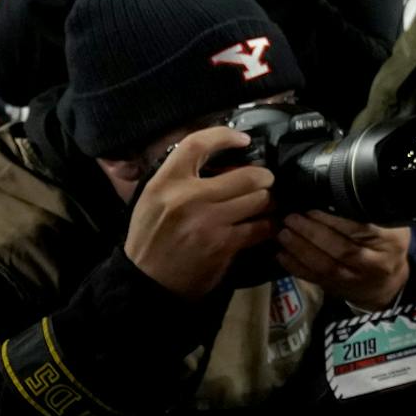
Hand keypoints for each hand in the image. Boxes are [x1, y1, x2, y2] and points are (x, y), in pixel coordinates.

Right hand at [123, 126, 277, 298]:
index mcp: (165, 182)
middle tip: (265, 181)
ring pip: (259, 199)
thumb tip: (221, 157)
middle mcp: (187, 197)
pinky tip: (265, 225)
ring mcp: (208, 221)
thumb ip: (180, 176)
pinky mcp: (223, 244)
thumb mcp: (153, 197)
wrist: (147, 280)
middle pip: (246, 175)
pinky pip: (260, 227)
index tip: (243, 139)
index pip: (196, 144)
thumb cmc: (152, 235)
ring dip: (267, 201)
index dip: (224, 136)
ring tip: (265, 203)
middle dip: (263, 178)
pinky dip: (267, 225)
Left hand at [276, 211, 409, 308]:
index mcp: (389, 241)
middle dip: (312, 233)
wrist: (387, 284)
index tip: (312, 208)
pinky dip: (296, 267)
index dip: (334, 220)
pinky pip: (315, 279)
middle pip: (341, 249)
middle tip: (291, 218)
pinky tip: (281, 254)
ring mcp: (355, 279)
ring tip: (283, 233)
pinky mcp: (338, 289)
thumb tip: (335, 191)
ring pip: (326, 266)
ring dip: (300, 249)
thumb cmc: (387, 246)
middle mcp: (374, 263)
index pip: (361, 229)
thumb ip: (370, 213)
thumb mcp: (391, 226)